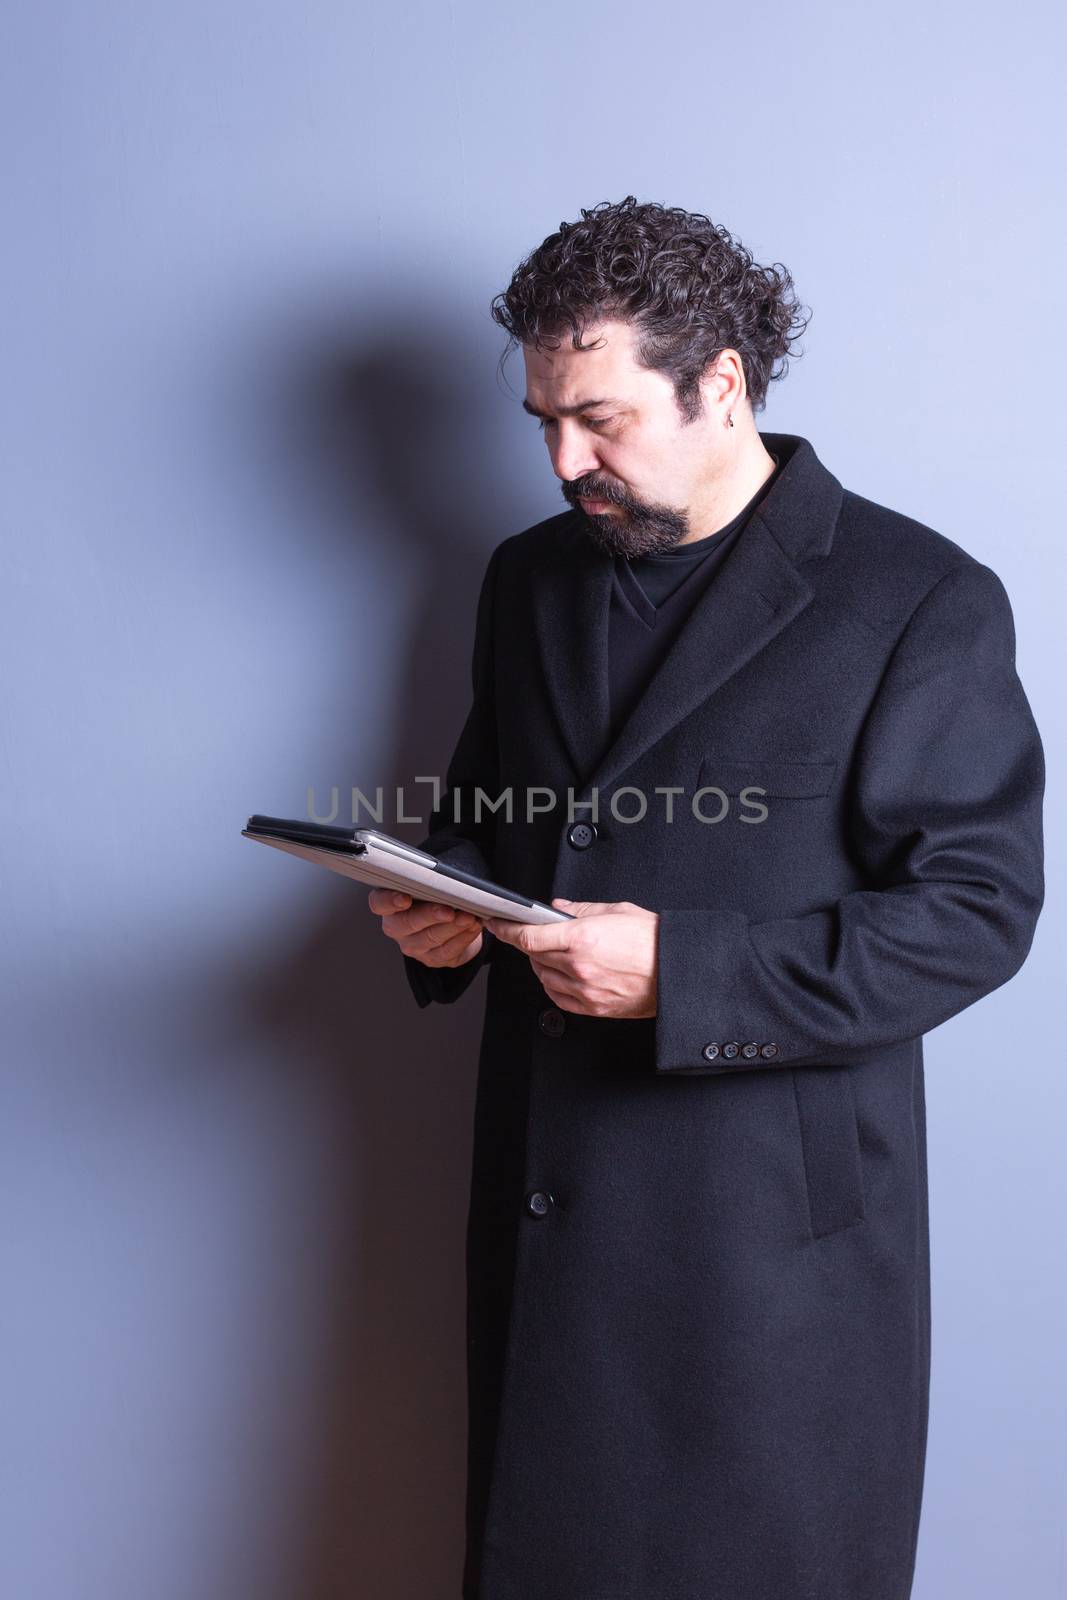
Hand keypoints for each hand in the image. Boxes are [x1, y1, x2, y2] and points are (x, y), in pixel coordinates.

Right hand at [367, 888, 487, 968]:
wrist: (450, 921)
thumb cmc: (436, 898)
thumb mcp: (429, 886)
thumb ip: (429, 882)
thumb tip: (446, 880)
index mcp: (390, 906)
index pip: (379, 902)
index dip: (390, 901)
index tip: (405, 898)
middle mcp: (397, 928)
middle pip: (408, 923)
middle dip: (431, 915)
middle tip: (448, 910)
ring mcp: (413, 946)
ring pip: (431, 938)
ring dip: (453, 927)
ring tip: (468, 917)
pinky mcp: (432, 959)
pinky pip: (447, 951)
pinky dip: (463, 938)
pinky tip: (472, 928)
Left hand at [485, 898, 658, 1018]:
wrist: (678, 972)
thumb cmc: (653, 941)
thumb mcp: (616, 911)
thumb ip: (580, 909)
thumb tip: (558, 907)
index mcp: (582, 938)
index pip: (529, 936)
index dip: (507, 930)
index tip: (498, 925)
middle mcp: (579, 966)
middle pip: (533, 956)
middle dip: (530, 944)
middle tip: (539, 935)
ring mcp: (584, 990)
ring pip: (543, 977)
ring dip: (541, 964)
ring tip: (557, 953)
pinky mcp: (592, 1007)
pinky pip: (557, 997)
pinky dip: (553, 984)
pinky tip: (563, 974)